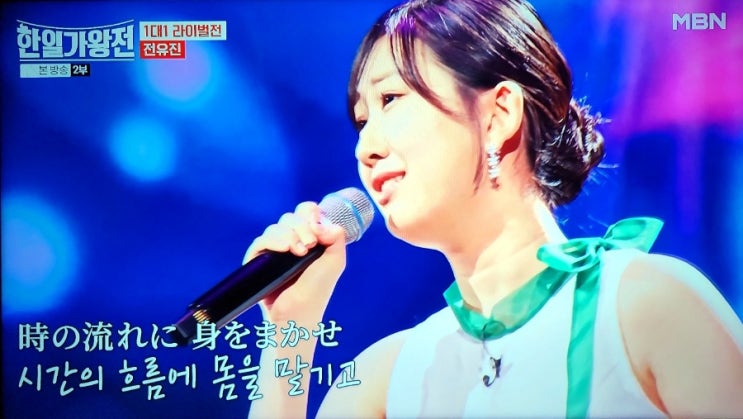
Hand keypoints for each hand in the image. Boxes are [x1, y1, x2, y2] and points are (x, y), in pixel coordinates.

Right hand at [243, 201, 346, 322]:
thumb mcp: (335, 262)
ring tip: (299, 253)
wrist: (298, 314)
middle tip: (310, 245)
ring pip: (276, 227)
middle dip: (302, 227)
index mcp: (310, 239)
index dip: (311, 214)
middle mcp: (292, 242)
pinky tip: (284, 250)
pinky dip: (273, 241)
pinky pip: (260, 240)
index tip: (317, 231)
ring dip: (290, 235)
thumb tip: (320, 221)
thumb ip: (336, 236)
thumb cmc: (317, 291)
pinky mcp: (258, 260)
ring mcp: (274, 251)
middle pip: (291, 217)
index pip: (306, 212)